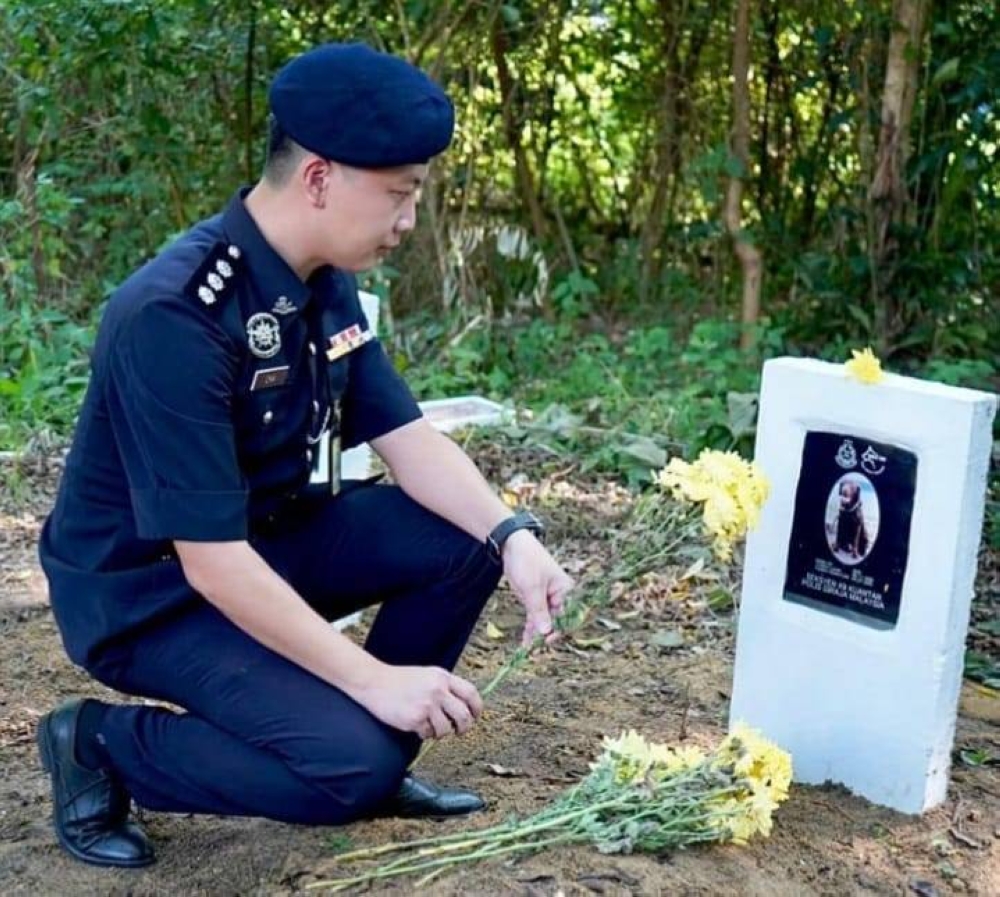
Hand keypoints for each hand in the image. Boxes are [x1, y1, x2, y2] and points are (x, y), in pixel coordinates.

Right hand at [354, 663, 482, 739]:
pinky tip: (415, 725)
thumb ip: (445, 687)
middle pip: (464, 715)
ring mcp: (427, 705)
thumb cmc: (399, 680)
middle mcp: (438, 690)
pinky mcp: (415, 719)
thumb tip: (463, 706)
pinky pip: (428, 734)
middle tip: (459, 731)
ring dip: (440, 732)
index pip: (471, 693)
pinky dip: (424, 733)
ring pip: (446, 729)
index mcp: (443, 677)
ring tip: (430, 726)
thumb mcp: (427, 675)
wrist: (374, 682)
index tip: (475, 716)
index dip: (477, 708)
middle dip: (464, 727)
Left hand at [502, 530, 574, 646]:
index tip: (547, 641)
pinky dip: (530, 629)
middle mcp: (559, 596)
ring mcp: (547, 599)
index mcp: (566, 590)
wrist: (511, 545)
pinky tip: (525, 642)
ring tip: (528, 650)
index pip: (568, 615)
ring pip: (545, 622)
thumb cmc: (527, 561)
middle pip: (557, 621)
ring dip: (537, 635)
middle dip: (547, 635)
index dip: (560, 630)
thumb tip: (546, 632)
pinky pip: (535, 618)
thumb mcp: (532, 587)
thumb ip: (539, 610)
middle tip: (535, 649)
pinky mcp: (535, 600)